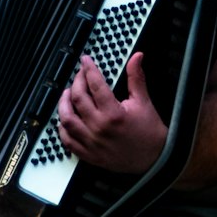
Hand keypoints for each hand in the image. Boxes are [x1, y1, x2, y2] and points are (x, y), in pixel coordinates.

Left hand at [57, 52, 166, 173]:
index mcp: (113, 114)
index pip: (95, 84)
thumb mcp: (144, 102)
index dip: (88, 69)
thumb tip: (137, 57)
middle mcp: (99, 128)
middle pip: (78, 99)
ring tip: (67, 94)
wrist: (154, 159)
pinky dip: (62, 129)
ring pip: (67, 120)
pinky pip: (67, 141)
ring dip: (63, 104)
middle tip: (79, 76)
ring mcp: (91, 142)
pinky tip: (65, 119)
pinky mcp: (89, 154)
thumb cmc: (149, 133)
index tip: (85, 61)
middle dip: (76, 82)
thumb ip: (136, 78)